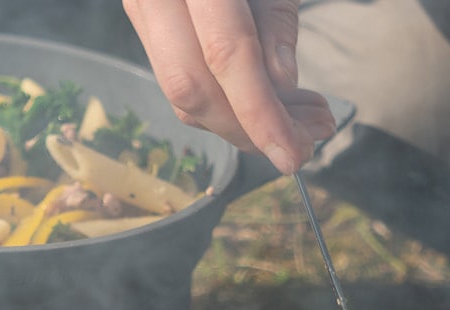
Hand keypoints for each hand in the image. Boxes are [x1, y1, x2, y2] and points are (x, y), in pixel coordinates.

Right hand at [122, 0, 336, 173]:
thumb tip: (279, 88)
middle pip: (193, 86)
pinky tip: (269, 102)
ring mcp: (140, 4)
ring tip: (302, 120)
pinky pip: (178, 74)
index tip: (294, 154)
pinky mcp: (144, 17)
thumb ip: (276, 22)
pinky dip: (225, 99)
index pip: (225, 55)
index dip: (260, 113)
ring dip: (242, 121)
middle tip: (309, 139)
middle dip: (250, 128)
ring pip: (180, 89)